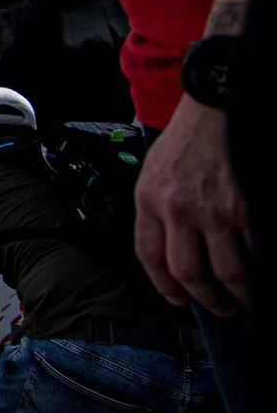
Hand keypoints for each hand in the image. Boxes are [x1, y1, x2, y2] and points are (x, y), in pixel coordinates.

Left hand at [134, 99, 250, 312]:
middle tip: (223, 309)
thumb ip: (159, 208)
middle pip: (189, 273)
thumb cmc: (189, 137)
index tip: (179, 300)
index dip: (165, 286)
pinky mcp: (247, 208)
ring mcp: (215, 211)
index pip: (150, 257)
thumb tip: (175, 248)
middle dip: (208, 299)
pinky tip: (266, 277)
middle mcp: (178, 210)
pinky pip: (256, 252)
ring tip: (247, 300)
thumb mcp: (155, 171)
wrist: (217, 104)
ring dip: (240, 294)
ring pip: (227, 271)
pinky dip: (263, 270)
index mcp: (148, 200)